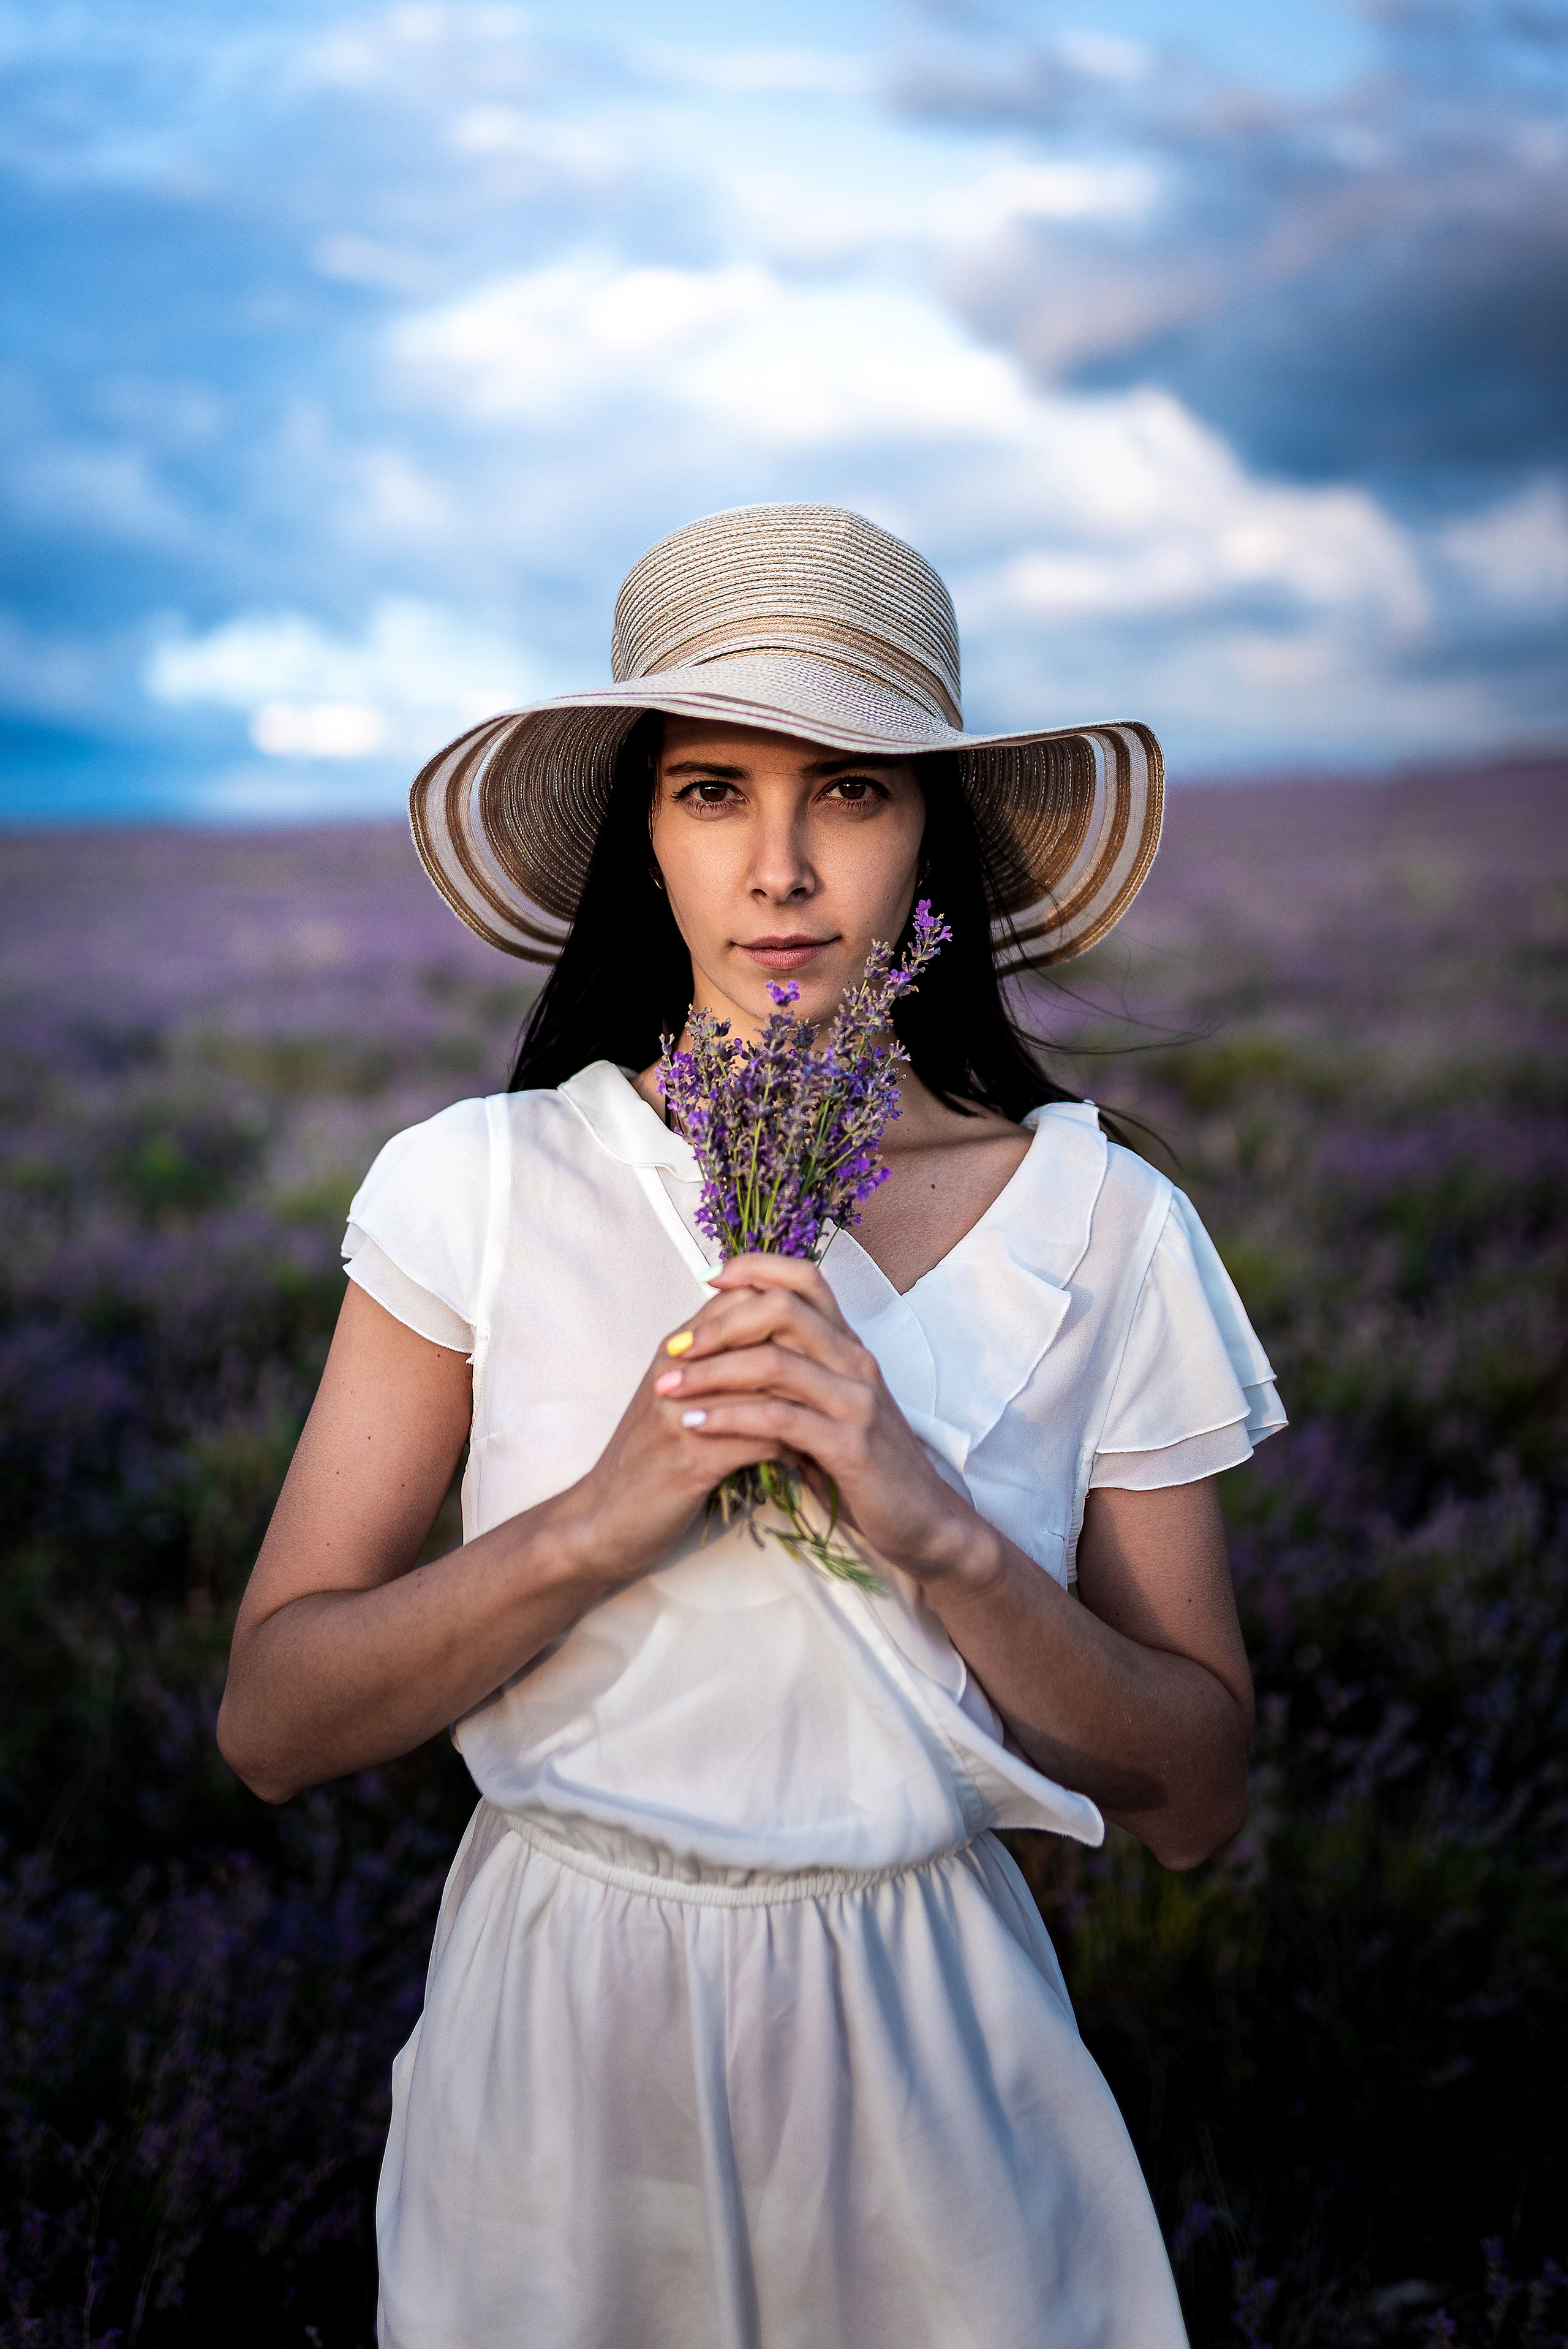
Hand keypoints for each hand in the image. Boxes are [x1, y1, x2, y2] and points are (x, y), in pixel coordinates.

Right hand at [560, 1285, 816, 1586]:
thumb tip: (774, 1340)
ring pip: (771, 1383)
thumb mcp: (678, 1400)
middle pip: (763, 1331)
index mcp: (676, 1348)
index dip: (789, 1313)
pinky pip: (765, 1436)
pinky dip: (793, 1448)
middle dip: (808, 1357)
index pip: (743, 1297)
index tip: (820, 1343)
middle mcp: (679, 1369)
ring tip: (827, 1424)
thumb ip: (716, 1364)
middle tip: (837, 1382)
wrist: (603, 1520)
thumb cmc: (648, 1459)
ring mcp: (684, 1411)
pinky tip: (804, 1461)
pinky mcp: (693, 1457)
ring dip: (807, 1405)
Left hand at [643, 1253, 983, 1583]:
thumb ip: (794, 1376)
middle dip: (718, 1323)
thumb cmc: (865, 1464)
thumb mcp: (829, 1407)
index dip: (755, 1267)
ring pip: (774, 1361)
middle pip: (782, 1309)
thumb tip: (734, 1348)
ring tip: (668, 1388)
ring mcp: (856, 1400)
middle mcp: (855, 1361)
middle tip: (673, 1347)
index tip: (708, 1278)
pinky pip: (779, 1420)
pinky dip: (729, 1418)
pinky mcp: (850, 1444)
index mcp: (848, 1346)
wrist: (922, 1519)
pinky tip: (694, 1426)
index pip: (805, 1278)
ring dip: (711, 1372)